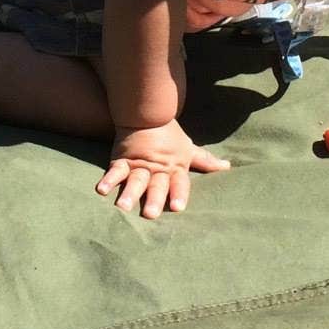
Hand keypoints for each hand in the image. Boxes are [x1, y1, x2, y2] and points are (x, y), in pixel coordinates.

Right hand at [97, 121, 230, 219]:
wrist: (146, 113)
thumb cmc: (169, 135)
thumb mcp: (188, 148)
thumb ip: (205, 161)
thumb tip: (227, 167)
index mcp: (174, 167)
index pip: (179, 183)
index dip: (178, 193)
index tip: (177, 207)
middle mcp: (157, 169)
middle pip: (156, 185)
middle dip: (154, 198)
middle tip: (151, 214)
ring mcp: (138, 164)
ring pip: (135, 180)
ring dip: (130, 193)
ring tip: (123, 207)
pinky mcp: (122, 160)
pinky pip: (115, 171)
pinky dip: (108, 179)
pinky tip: (101, 191)